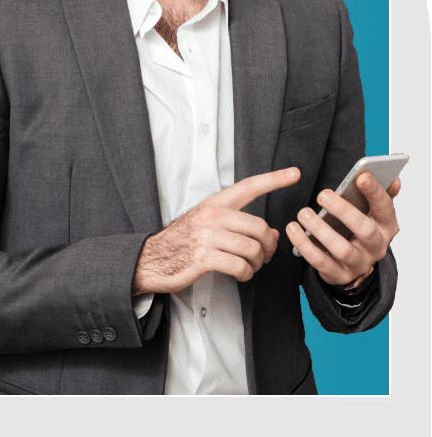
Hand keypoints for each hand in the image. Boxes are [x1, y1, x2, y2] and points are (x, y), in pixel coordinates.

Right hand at [131, 167, 300, 295]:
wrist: (152, 259)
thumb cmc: (183, 242)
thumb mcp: (208, 224)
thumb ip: (239, 224)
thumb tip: (271, 233)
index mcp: (214, 203)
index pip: (249, 187)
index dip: (274, 180)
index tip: (294, 174)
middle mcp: (212, 216)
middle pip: (259, 227)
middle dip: (268, 246)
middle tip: (265, 255)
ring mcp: (207, 236)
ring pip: (253, 249)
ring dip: (257, 263)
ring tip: (250, 266)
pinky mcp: (204, 258)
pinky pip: (240, 266)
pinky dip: (246, 274)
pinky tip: (240, 273)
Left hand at [286, 171, 400, 286]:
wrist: (352, 264)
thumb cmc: (359, 227)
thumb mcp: (372, 213)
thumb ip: (379, 195)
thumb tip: (394, 180)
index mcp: (386, 227)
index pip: (385, 208)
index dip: (375, 192)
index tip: (361, 176)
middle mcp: (377, 248)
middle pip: (365, 230)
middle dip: (344, 211)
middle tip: (323, 194)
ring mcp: (359, 264)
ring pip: (342, 249)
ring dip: (320, 229)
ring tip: (303, 212)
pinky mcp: (339, 275)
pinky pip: (320, 262)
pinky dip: (304, 245)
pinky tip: (293, 229)